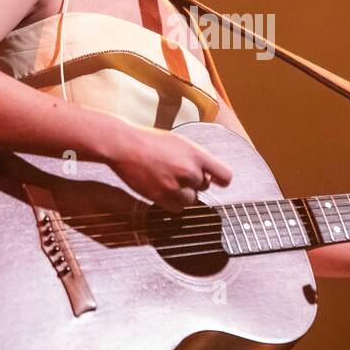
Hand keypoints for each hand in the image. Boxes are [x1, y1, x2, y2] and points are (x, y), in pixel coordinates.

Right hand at [107, 124, 232, 212]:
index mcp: (196, 154)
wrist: (124, 145)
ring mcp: (174, 186)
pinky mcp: (160, 197)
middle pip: (204, 187)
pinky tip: (163, 189)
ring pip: (191, 200)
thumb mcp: (180, 142)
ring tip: (169, 180)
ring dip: (183, 194)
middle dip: (194, 182)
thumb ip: (196, 157)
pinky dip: (172, 203)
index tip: (216, 181)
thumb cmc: (150, 141)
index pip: (225, 176)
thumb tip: (209, 172)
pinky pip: (177, 209)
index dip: (221, 180)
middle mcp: (189, 171)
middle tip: (178, 173)